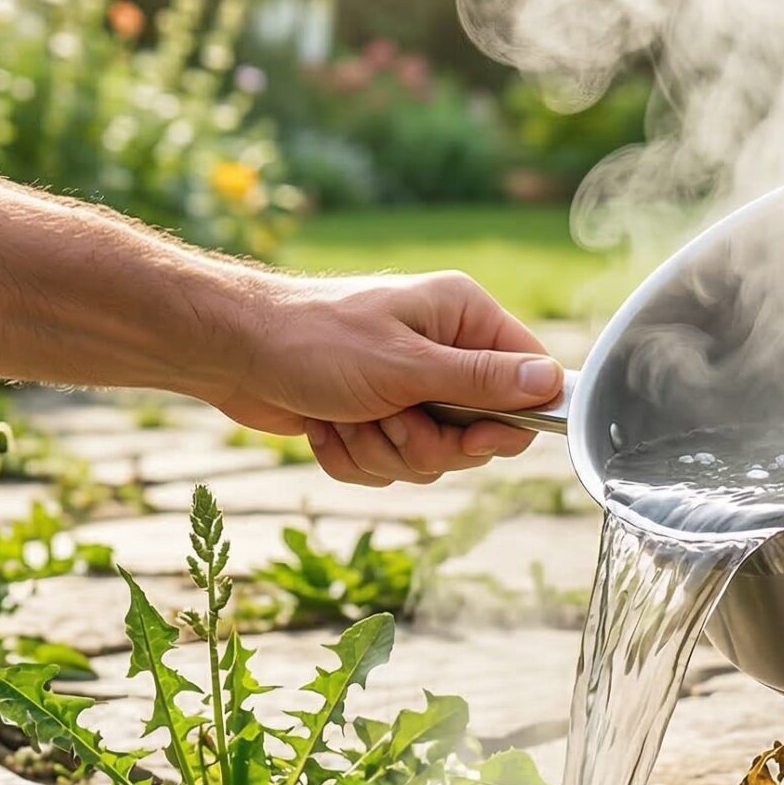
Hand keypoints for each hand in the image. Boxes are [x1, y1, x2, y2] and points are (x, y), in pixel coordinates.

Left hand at [200, 270, 562, 485]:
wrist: (232, 353)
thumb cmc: (314, 342)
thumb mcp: (405, 366)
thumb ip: (481, 381)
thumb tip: (551, 383)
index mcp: (463, 318)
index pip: (527, 379)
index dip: (506, 421)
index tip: (474, 436)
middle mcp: (442, 351)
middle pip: (478, 434)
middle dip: (425, 443)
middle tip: (388, 419)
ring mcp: (407, 387)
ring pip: (430, 459)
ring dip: (382, 452)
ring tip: (345, 417)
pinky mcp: (375, 418)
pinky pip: (389, 466)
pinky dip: (354, 457)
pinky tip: (326, 428)